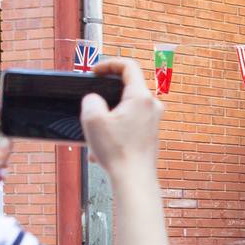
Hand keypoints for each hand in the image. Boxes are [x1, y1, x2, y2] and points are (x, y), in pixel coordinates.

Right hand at [78, 58, 163, 177]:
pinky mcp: (150, 134)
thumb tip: (95, 100)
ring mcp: (153, 121)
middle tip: (91, 108)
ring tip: (94, 138)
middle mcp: (152, 106)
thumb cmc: (117, 152)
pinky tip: (101, 151)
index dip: (108, 64)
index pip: (128, 66)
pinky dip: (113, 133)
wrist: (134, 180)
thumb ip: (91, 100)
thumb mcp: (92, 119)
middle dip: (105, 98)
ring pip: (124, 110)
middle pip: (126, 89)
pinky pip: (128, 125)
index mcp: (141, 97)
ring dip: (106, 120)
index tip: (94, 72)